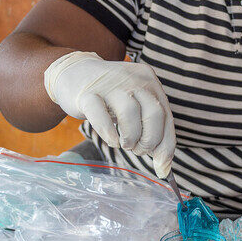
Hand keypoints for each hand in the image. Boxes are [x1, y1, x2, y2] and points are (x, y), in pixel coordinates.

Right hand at [44, 51, 175, 177]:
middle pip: (154, 113)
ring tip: (124, 143)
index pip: (166, 117)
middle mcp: (133, 79)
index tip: (162, 168)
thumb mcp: (136, 107)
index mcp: (150, 82)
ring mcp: (110, 85)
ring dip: (130, 137)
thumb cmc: (109, 97)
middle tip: (138, 149)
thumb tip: (164, 168)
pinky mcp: (88, 94)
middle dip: (149, 140)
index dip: (166, 146)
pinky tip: (112, 141)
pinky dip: (108, 133)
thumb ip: (152, 130)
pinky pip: (100, 115)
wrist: (75, 73)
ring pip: (129, 113)